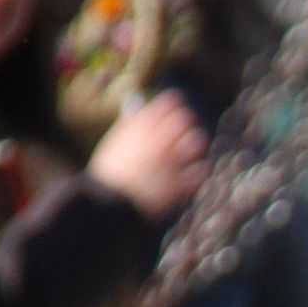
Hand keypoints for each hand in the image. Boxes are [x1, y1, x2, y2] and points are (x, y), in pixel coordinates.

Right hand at [90, 93, 211, 220]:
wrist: (107, 205)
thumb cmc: (108, 173)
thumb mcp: (114, 143)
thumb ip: (128, 123)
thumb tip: (137, 101)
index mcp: (139, 128)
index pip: (168, 103)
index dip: (175, 105)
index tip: (177, 110)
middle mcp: (156, 140)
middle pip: (185, 119)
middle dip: (187, 124)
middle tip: (185, 132)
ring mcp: (169, 162)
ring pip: (196, 141)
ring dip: (196, 145)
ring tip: (192, 151)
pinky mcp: (177, 184)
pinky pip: (200, 171)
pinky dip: (200, 171)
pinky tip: (195, 173)